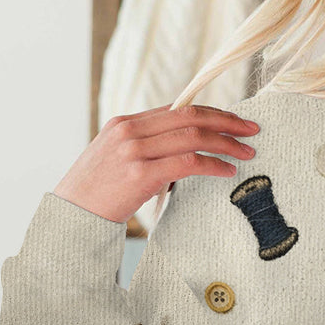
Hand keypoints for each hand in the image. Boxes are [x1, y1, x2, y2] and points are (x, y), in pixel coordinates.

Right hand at [52, 104, 259, 223]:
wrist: (73, 215)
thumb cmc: (98, 196)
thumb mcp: (118, 162)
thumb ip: (146, 151)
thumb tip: (183, 156)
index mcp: (125, 123)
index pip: (176, 109)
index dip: (210, 112)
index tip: (233, 120)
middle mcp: (130, 131)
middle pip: (189, 116)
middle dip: (225, 121)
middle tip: (251, 129)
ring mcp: (134, 151)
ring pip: (192, 137)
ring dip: (225, 143)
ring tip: (247, 152)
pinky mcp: (141, 174)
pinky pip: (187, 163)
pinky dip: (213, 165)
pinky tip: (228, 171)